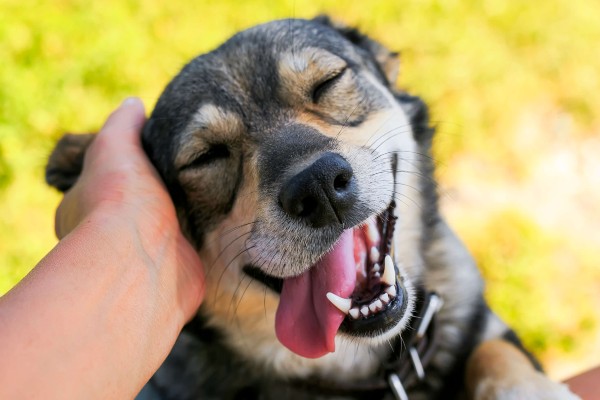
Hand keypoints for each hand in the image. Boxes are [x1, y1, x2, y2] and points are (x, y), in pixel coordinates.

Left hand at [0, 98, 204, 398]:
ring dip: (192, 209)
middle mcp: (115, 234)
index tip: (158, 149)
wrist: (145, 262)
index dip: (131, 164)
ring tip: (220, 180)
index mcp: (87, 206)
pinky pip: (197, 245)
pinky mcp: (182, 268)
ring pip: (173, 224)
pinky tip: (228, 211)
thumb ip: (124, 124)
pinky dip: (210, 232)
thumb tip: (134, 104)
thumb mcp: (115, 147)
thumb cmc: (120, 203)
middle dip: (166, 187)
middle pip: (145, 201)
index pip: (108, 179)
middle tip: (197, 163)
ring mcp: (149, 254)